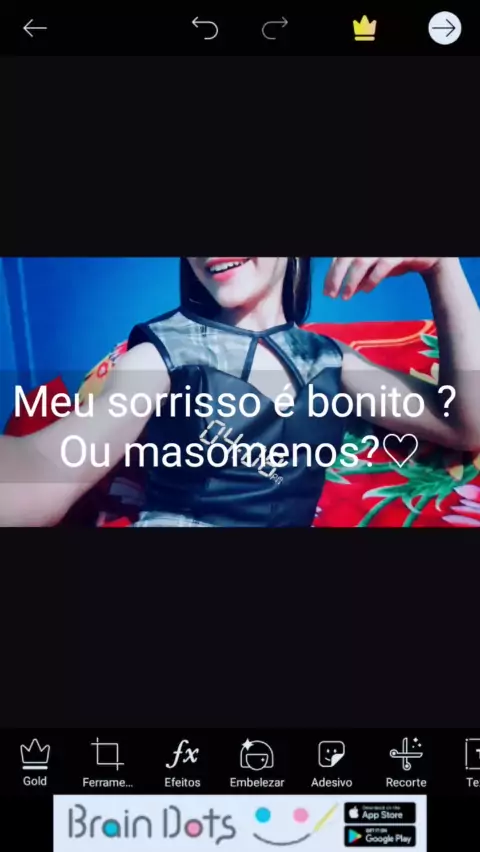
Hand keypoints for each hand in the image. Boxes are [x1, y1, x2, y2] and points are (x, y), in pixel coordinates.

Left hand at [324, 257, 443, 299]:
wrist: (429, 257)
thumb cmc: (400, 259)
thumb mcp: (377, 268)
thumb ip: (362, 277)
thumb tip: (348, 290)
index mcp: (363, 245)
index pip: (340, 256)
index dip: (331, 273)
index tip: (327, 291)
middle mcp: (371, 244)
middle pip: (346, 257)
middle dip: (335, 277)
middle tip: (331, 295)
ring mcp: (384, 247)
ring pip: (360, 262)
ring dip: (351, 281)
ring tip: (346, 295)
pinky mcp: (398, 253)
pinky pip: (381, 265)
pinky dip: (372, 279)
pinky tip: (366, 290)